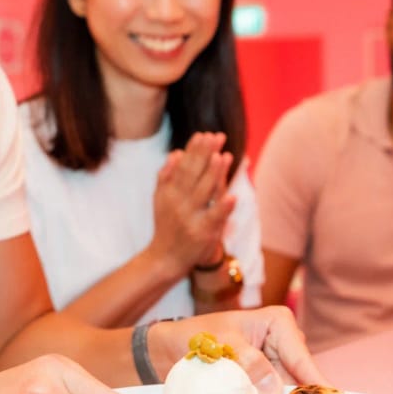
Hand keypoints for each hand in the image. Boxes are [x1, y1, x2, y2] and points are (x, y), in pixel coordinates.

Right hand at [147, 132, 233, 277]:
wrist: (165, 258)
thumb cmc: (167, 226)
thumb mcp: (160, 199)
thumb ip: (166, 176)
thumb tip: (176, 153)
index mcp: (169, 192)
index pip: (183, 166)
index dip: (194, 150)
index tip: (204, 134)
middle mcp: (178, 203)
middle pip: (193, 174)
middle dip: (205, 155)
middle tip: (216, 136)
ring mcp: (190, 218)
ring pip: (203, 192)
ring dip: (213, 174)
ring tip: (222, 156)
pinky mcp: (203, 233)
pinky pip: (214, 218)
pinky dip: (223, 208)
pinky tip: (232, 197)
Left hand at [148, 305, 323, 393]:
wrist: (171, 347)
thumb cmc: (195, 336)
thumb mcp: (222, 345)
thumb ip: (248, 363)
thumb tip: (274, 387)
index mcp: (279, 323)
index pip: (302, 358)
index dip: (317, 383)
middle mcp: (283, 341)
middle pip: (302, 376)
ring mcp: (275, 362)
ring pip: (291, 389)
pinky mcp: (264, 379)